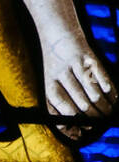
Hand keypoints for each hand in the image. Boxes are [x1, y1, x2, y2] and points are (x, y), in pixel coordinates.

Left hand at [16, 0, 116, 123]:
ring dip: (104, 107)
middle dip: (94, 117)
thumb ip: (57, 106)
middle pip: (81, 103)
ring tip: (110, 114)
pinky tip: (114, 99)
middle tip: (101, 124)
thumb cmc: (55, 64)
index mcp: (49, 82)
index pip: (62, 108)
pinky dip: (111, 90)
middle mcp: (61, 73)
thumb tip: (69, 129)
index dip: (75, 122)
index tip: (83, 130)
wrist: (58, 32)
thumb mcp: (49, 83)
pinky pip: (102, 76)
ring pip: (93, 92)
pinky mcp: (89, 55)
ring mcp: (76, 63)